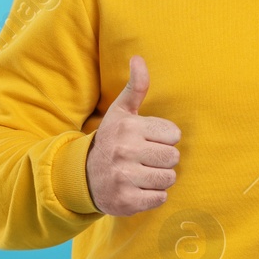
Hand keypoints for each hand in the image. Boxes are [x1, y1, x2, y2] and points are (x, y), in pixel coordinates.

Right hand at [84, 55, 181, 216]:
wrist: (84, 177)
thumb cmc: (112, 140)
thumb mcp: (121, 112)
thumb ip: (135, 87)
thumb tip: (138, 58)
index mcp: (128, 127)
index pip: (174, 134)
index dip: (165, 138)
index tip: (148, 140)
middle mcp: (124, 151)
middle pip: (174, 157)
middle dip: (164, 159)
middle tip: (147, 159)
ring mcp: (124, 177)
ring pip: (169, 178)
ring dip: (160, 178)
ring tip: (143, 173)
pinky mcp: (126, 201)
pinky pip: (160, 198)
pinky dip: (153, 196)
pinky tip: (138, 188)